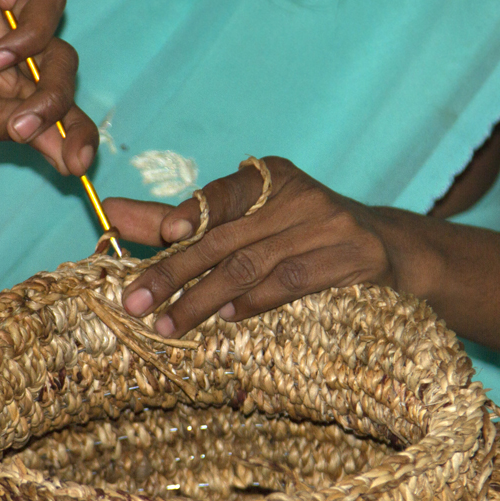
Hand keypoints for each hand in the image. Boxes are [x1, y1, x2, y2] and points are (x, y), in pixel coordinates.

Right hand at [0, 0, 96, 174]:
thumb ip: (20, 129)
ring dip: (38, 31)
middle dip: (56, 90)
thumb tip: (73, 159)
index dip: (78, 129)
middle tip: (24, 118)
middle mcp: (5, 46)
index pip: (62, 100)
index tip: (80, 163)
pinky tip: (5, 0)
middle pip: (62, 53)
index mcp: (9, 88)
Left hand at [105, 157, 399, 336]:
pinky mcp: (352, 258)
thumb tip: (111, 213)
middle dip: (175, 271)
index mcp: (269, 176)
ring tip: (168, 323)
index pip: (224, 193)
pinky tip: (228, 318)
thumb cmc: (297, 234)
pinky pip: (293, 282)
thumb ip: (178, 218)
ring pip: (253, 265)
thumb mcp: (244, 219)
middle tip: (135, 300)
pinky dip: (256, 302)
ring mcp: (328, 226)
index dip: (194, 209)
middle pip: (227, 237)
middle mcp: (298, 195)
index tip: (166, 230)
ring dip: (205, 299)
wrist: (388, 249)